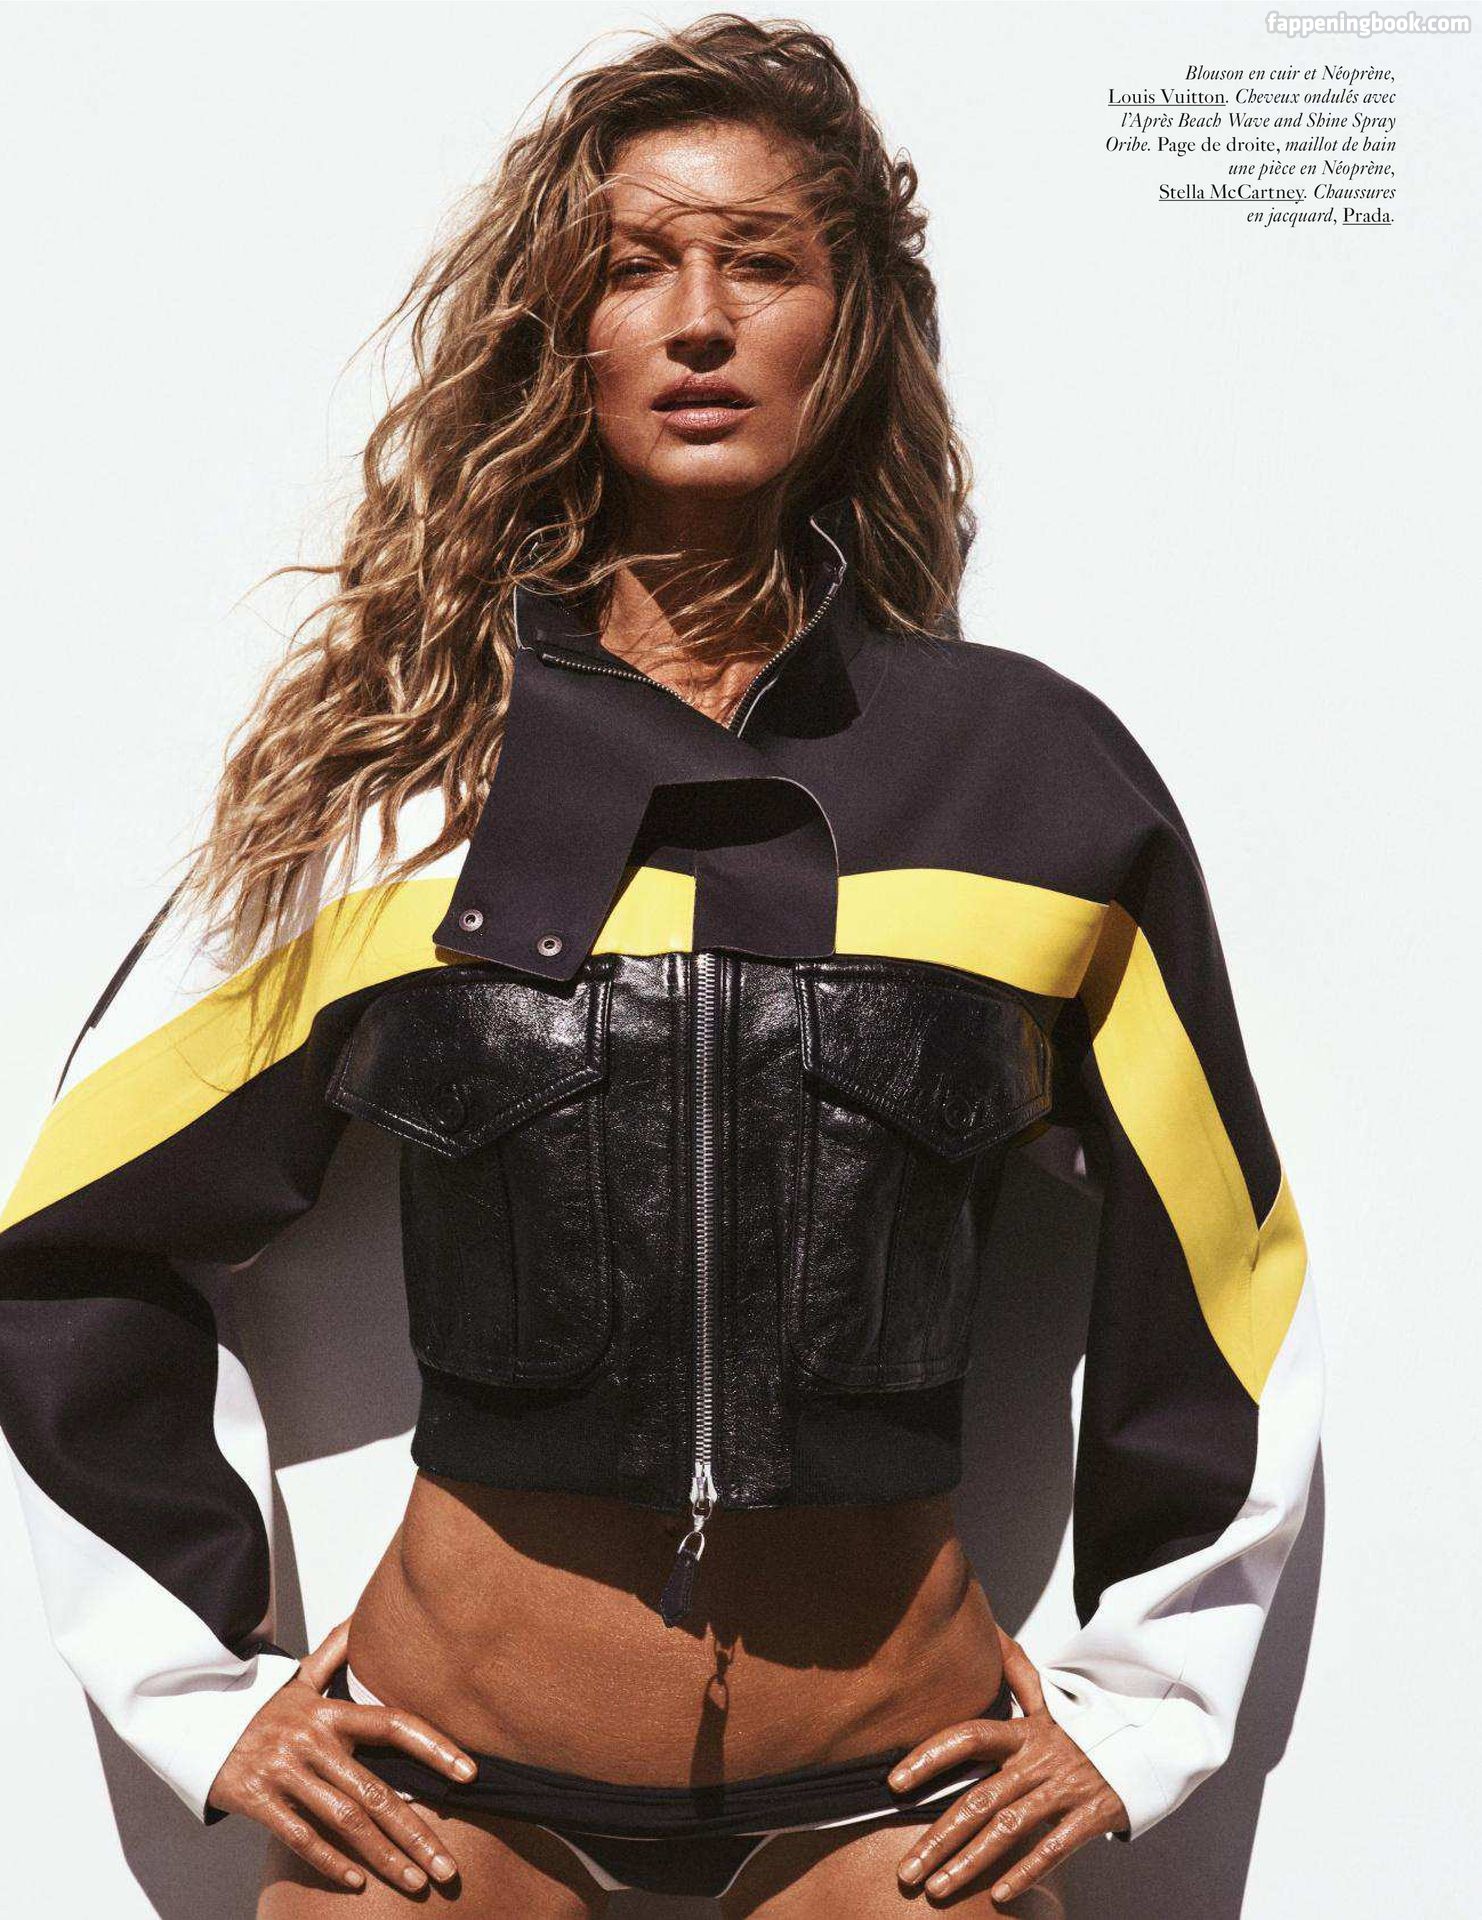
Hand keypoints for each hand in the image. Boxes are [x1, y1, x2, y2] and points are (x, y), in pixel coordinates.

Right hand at [207, 1616, 478, 1893]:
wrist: (195, 1721)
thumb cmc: (261, 1707)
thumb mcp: (297, 1677)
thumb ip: (335, 1650)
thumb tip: (363, 1615)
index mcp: (329, 1711)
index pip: (393, 1723)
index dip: (434, 1745)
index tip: (469, 1774)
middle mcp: (312, 1739)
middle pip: (375, 1790)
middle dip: (416, 1832)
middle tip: (446, 1866)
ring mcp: (284, 1770)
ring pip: (344, 1819)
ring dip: (383, 1856)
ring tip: (415, 1881)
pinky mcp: (256, 1799)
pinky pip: (299, 1835)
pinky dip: (329, 1860)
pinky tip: (357, 1881)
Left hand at [888, 1626, 1128, 1907]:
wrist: (1149, 1739)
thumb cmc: (1087, 1727)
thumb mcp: (1051, 1699)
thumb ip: (1017, 1672)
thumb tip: (989, 1633)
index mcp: (1024, 1730)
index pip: (968, 1737)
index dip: (930, 1756)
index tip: (895, 1783)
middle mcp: (1039, 1758)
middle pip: (979, 1798)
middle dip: (938, 1837)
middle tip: (906, 1871)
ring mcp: (1065, 1787)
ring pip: (1008, 1828)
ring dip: (969, 1862)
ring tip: (936, 1888)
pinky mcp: (1093, 1815)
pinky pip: (1054, 1847)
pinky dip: (1025, 1871)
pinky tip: (997, 1894)